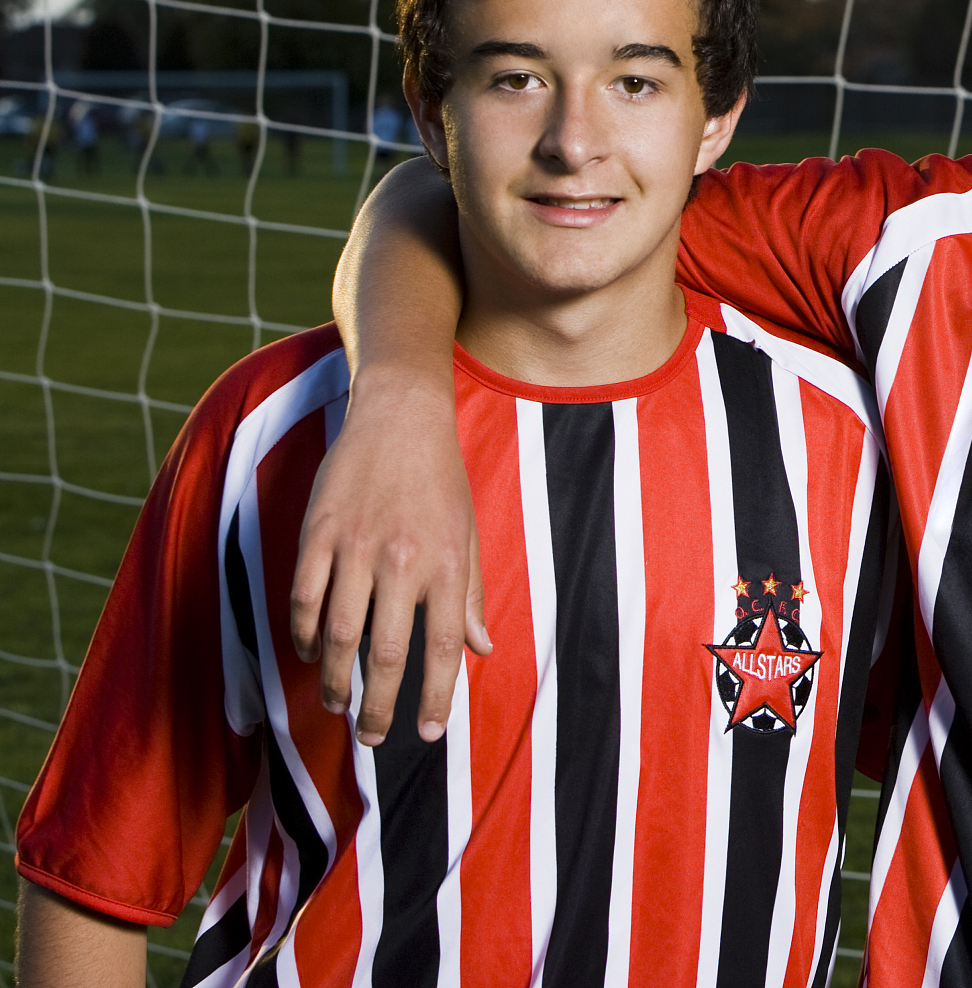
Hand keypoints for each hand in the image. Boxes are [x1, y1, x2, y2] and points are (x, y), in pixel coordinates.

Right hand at [289, 371, 486, 745]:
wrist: (401, 415)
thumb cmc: (440, 478)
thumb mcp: (467, 533)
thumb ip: (470, 594)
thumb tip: (483, 649)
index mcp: (445, 563)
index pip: (443, 648)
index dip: (436, 697)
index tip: (429, 733)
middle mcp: (402, 560)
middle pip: (385, 654)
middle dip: (377, 706)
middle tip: (372, 737)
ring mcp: (355, 546)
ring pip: (339, 635)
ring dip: (336, 680)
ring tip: (338, 706)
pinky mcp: (317, 533)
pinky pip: (306, 599)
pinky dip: (307, 635)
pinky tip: (313, 655)